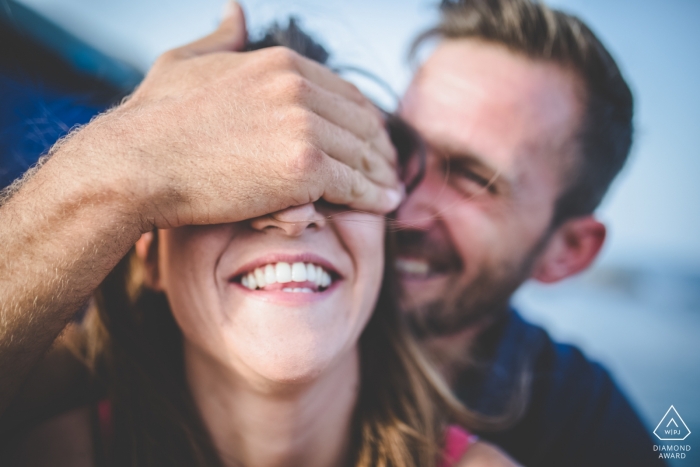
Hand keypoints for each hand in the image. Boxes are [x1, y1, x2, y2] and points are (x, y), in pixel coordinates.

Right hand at [68, 1, 400, 230]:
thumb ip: (221, 38)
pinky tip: (386, 205)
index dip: (364, 119)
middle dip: (380, 148)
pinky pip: (355, 185)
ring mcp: (303, 127)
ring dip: (383, 175)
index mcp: (279, 64)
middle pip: (361, 122)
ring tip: (392, 190)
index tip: (372, 139)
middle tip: (390, 169)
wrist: (136, 164)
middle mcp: (298, 89)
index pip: (344, 92)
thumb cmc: (155, 120)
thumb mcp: (186, 63)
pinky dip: (375, 197)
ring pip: (363, 155)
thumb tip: (236, 11)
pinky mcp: (303, 168)